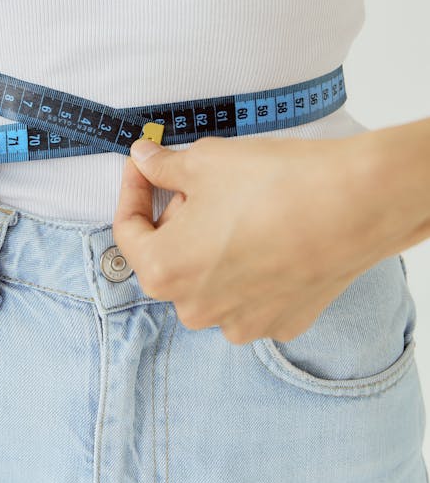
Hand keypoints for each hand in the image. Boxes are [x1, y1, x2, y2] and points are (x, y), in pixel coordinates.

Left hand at [112, 132, 384, 344]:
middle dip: (179, 220)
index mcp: (165, 271)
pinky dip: (253, 268)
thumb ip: (163, 167)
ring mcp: (242, 322)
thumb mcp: (204, 161)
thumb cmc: (273, 181)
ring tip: (242, 209)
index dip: (132, 190)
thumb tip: (143, 160)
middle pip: (170, 259)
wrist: (354, 204)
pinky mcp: (282, 322)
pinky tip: (273, 236)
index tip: (143, 166)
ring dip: (215, 248)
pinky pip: (252, 294)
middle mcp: (196, 309)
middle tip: (203, 183)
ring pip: (211, 280)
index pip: (127, 231)